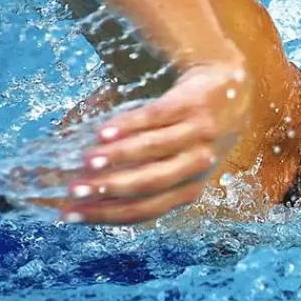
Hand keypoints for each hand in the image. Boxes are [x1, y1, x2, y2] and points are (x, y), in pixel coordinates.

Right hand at [61, 62, 249, 224]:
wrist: (230, 86)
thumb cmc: (192, 132)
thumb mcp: (176, 160)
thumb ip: (136, 173)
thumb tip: (78, 186)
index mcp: (189, 188)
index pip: (146, 209)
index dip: (108, 214)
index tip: (70, 214)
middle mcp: (198, 165)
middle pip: (151, 183)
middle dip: (110, 189)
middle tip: (74, 189)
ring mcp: (198, 134)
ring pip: (155, 150)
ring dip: (118, 156)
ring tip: (87, 160)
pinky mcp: (193, 105)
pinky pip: (157, 117)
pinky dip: (130, 125)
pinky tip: (104, 131)